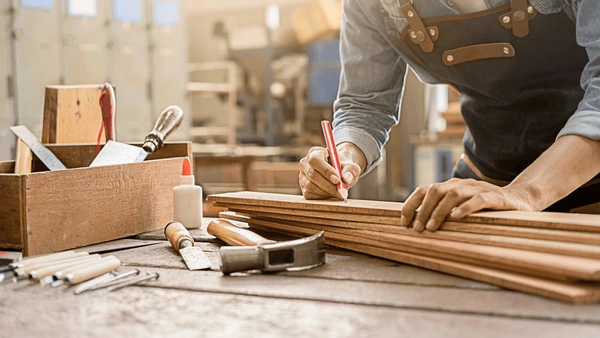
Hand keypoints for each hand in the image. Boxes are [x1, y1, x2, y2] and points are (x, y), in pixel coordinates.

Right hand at [299, 142, 366, 199]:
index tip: (338, 180)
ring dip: (327, 192)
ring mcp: (302, 176)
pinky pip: (310, 195)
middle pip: (313, 175)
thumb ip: (351, 170)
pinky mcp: (303, 188)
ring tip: (339, 192)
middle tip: (342, 191)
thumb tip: (346, 178)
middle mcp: (305, 163)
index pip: (316, 160)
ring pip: (311, 187)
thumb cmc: (343, 167)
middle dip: (329, 185)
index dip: (326, 171)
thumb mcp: (350, 166)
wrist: (338, 173)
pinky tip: (331, 193)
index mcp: (315, 152)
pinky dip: (323, 197)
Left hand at [401, 178, 538, 231]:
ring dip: (439, 211)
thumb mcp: (461, 207)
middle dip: (423, 209)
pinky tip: (457, 217)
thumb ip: (443, 211)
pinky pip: (478, 200)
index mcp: (450, 186)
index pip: (424, 190)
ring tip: (432, 227)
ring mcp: (477, 189)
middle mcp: (461, 184)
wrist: (519, 199)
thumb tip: (418, 226)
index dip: (411, 204)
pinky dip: (466, 208)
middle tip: (417, 228)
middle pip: (435, 190)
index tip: (403, 221)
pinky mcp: (494, 197)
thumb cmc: (485, 207)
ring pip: (453, 194)